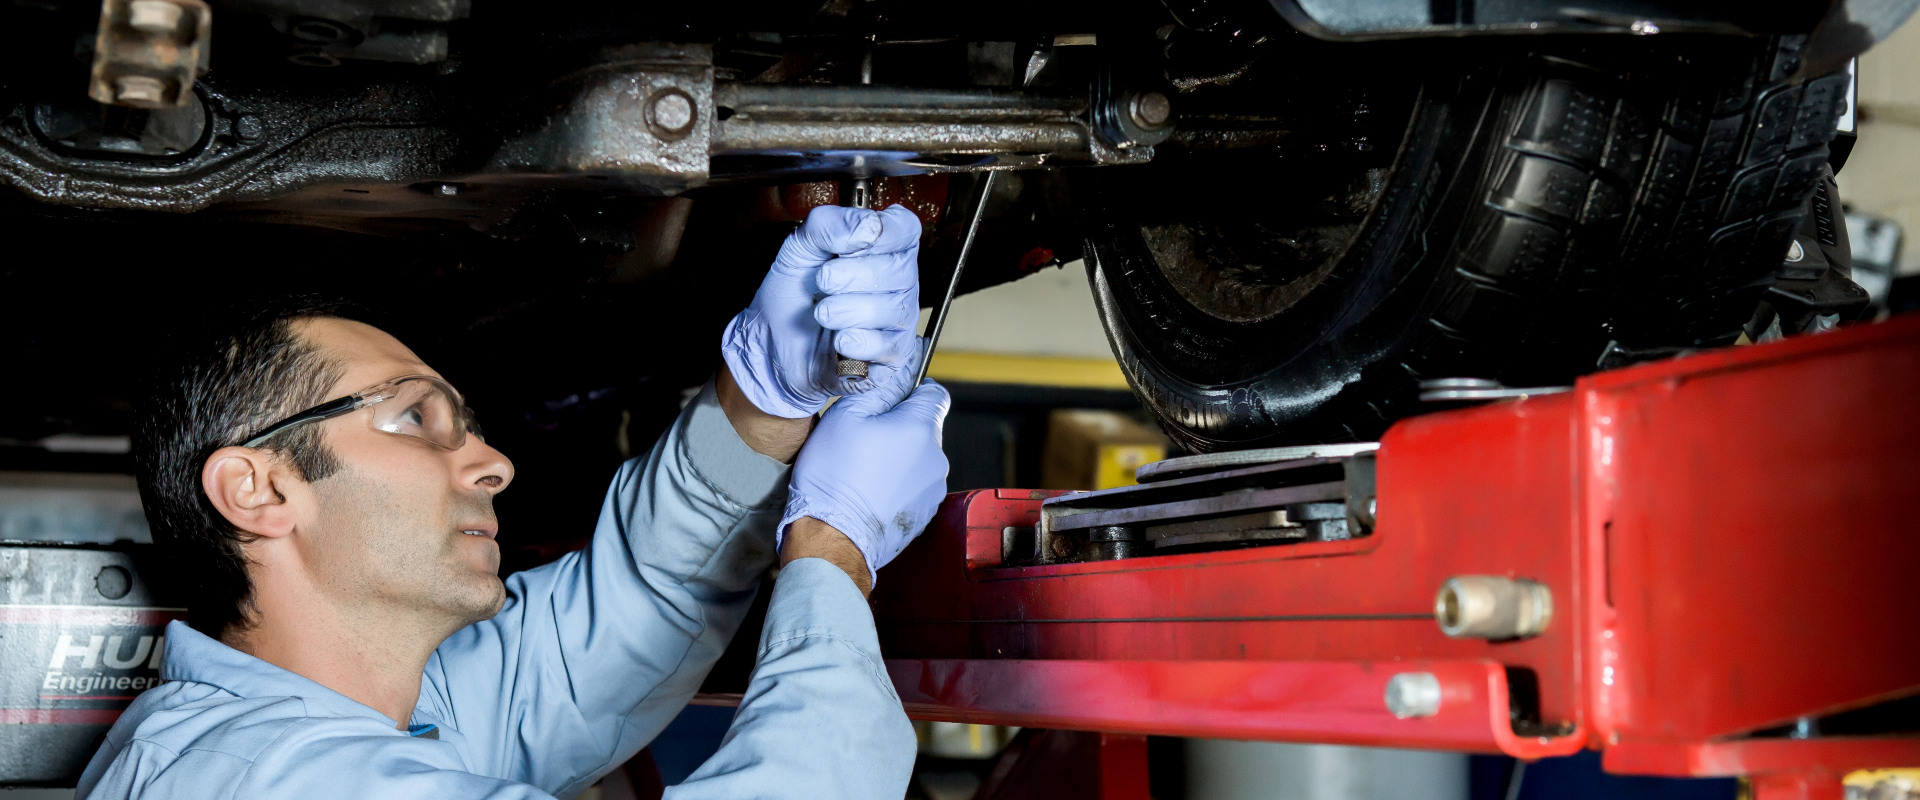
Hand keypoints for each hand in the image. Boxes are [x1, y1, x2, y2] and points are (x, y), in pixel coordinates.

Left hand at [720, 204, 922, 418]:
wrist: (774, 343)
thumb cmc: (793, 294)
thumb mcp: (799, 248)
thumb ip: (829, 224)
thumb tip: (868, 228)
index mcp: (881, 248)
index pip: (905, 229)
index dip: (882, 235)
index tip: (848, 247)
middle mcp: (898, 281)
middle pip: (900, 269)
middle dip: (852, 276)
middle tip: (823, 282)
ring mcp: (899, 319)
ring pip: (893, 309)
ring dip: (846, 311)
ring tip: (822, 314)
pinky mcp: (892, 356)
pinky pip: (887, 346)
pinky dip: (855, 342)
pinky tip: (837, 341)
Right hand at [779, 366, 949, 586]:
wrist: (833, 537)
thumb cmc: (833, 476)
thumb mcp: (845, 415)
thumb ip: (879, 387)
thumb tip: (900, 371)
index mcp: (920, 428)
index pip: (935, 392)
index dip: (913, 390)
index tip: (891, 398)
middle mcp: (936, 457)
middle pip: (925, 427)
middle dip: (900, 426)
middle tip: (865, 437)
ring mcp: (933, 488)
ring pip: (919, 457)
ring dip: (899, 456)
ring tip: (864, 468)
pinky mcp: (926, 512)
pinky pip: (915, 484)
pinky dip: (898, 483)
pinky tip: (871, 490)